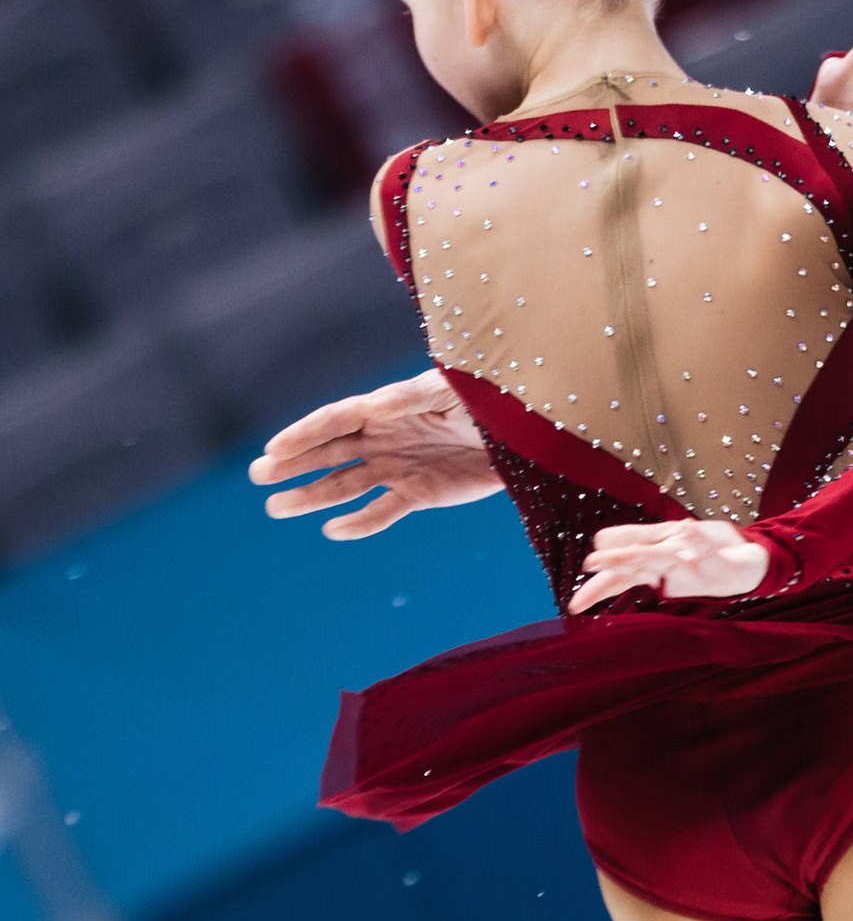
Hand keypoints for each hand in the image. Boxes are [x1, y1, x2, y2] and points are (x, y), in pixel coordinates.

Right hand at [249, 369, 502, 538]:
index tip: (274, 448)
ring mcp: (398, 467)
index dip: (305, 434)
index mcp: (386, 409)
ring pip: (346, 484)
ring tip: (276, 508)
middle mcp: (384, 439)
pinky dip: (359, 523)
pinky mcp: (420, 494)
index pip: (336, 421)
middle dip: (294, 464)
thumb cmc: (486, 398)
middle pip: (329, 453)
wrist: (526, 431)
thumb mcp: (450, 390)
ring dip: (312, 496)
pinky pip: (383, 511)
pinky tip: (333, 530)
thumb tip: (370, 407)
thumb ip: (410, 398)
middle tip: (259, 476)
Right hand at [569, 520, 770, 612]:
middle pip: (639, 569)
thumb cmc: (707, 547)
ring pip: (668, 563)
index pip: (620, 579)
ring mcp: (697, 574)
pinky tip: (685, 527)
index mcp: (655, 568)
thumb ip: (636, 539)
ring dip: (648, 555)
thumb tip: (599, 539)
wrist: (753, 556)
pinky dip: (697, 542)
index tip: (575, 606)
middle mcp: (672, 575)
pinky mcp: (723, 569)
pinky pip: (709, 555)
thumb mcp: (668, 537)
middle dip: (618, 564)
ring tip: (626, 551)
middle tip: (591, 564)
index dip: (598, 590)